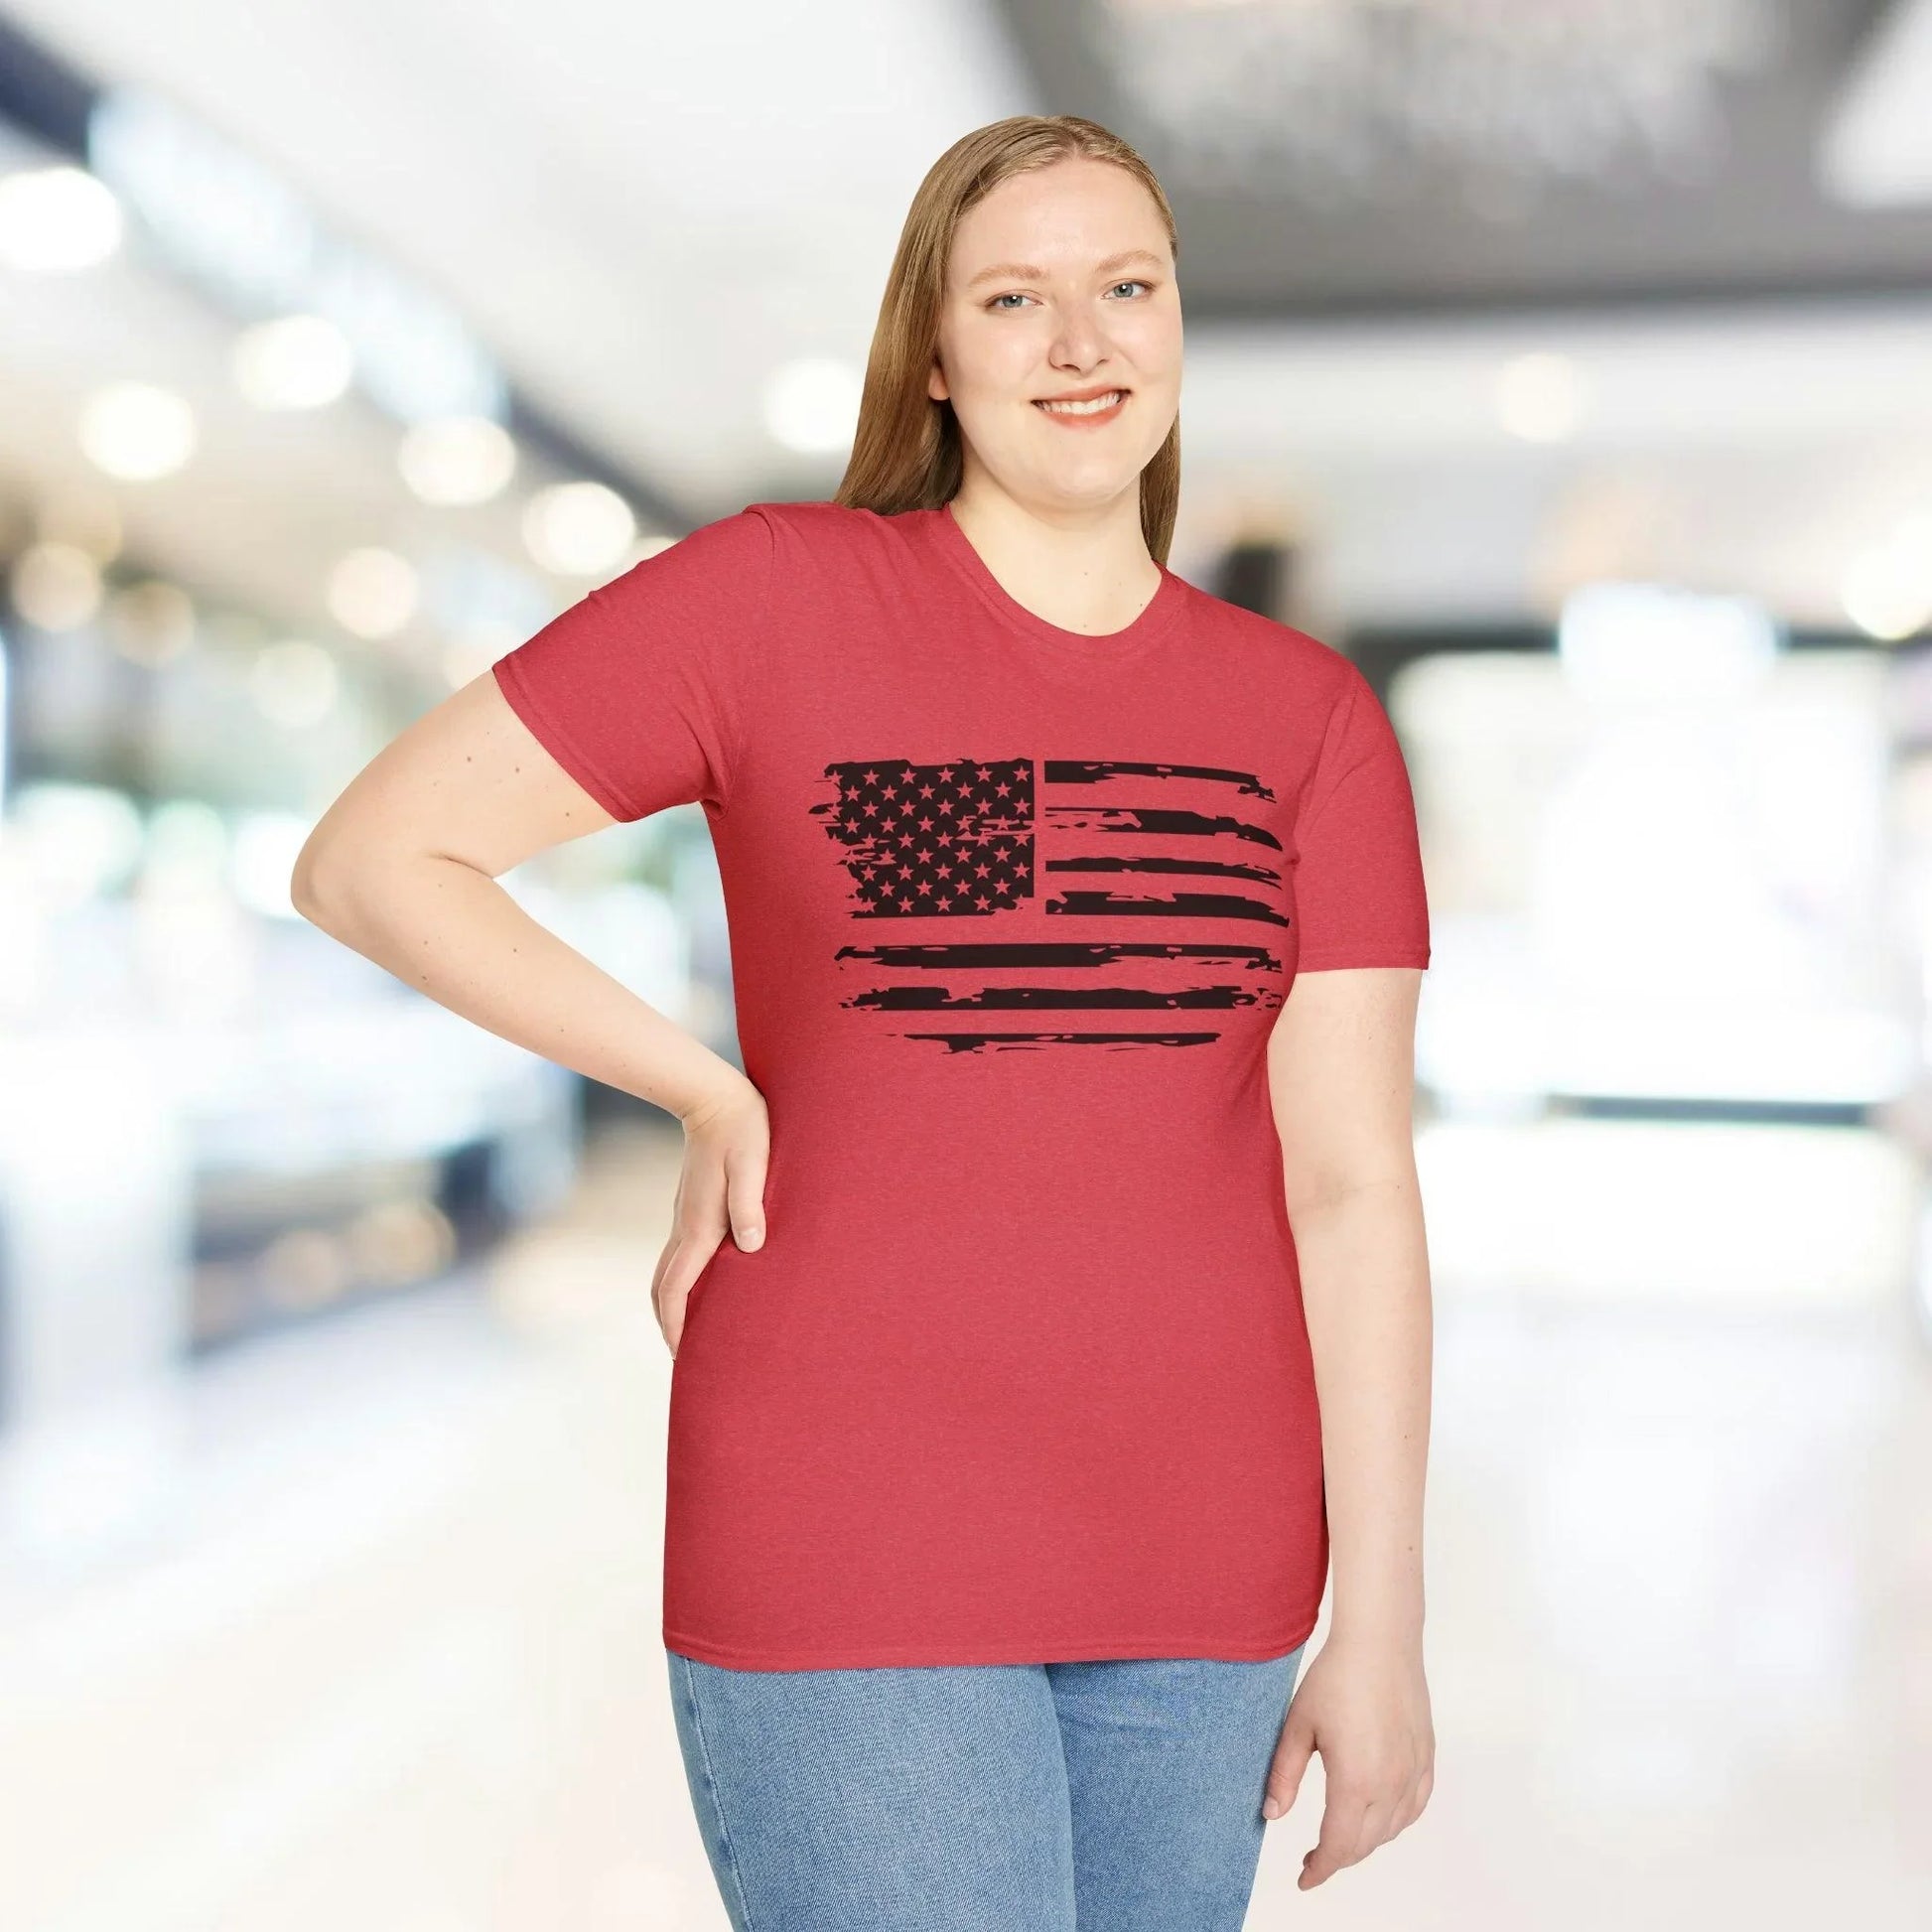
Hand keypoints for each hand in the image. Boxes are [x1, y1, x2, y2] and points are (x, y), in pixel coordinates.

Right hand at [653, 1073, 769, 1358]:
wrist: (714, 1097)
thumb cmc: (743, 1130)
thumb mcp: (753, 1164)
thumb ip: (750, 1204)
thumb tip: (751, 1246)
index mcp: (699, 1224)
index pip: (676, 1286)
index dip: (675, 1324)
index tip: (681, 1356)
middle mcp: (686, 1226)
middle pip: (662, 1287)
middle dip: (668, 1324)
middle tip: (684, 1359)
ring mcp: (685, 1217)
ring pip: (667, 1272)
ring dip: (672, 1305)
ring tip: (691, 1333)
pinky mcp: (692, 1208)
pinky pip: (680, 1256)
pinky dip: (682, 1283)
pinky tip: (702, 1289)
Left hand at [1261, 1629, 1433, 1887]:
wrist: (1380, 1642)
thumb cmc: (1336, 1678)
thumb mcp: (1298, 1725)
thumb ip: (1284, 1775)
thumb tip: (1271, 1815)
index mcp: (1355, 1780)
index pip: (1338, 1845)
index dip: (1320, 1869)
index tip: (1304, 1878)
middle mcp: (1390, 1784)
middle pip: (1364, 1843)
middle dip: (1337, 1858)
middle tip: (1313, 1859)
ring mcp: (1413, 1772)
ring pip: (1391, 1829)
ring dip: (1365, 1842)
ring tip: (1340, 1838)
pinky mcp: (1426, 1758)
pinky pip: (1415, 1807)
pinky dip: (1395, 1822)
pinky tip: (1380, 1817)